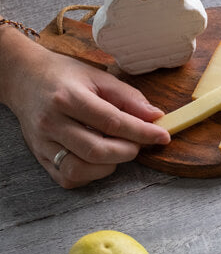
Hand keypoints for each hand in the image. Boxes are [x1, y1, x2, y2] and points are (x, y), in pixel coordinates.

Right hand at [0, 29, 169, 187]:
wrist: (25, 78)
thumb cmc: (65, 76)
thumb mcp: (99, 77)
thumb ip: (129, 97)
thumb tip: (155, 116)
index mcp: (68, 98)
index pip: (112, 122)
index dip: (142, 132)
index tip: (162, 136)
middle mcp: (52, 123)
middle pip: (97, 150)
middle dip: (128, 150)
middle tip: (139, 142)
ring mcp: (43, 143)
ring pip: (81, 169)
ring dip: (110, 165)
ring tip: (119, 149)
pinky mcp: (40, 157)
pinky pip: (68, 177)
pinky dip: (91, 174)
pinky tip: (100, 159)